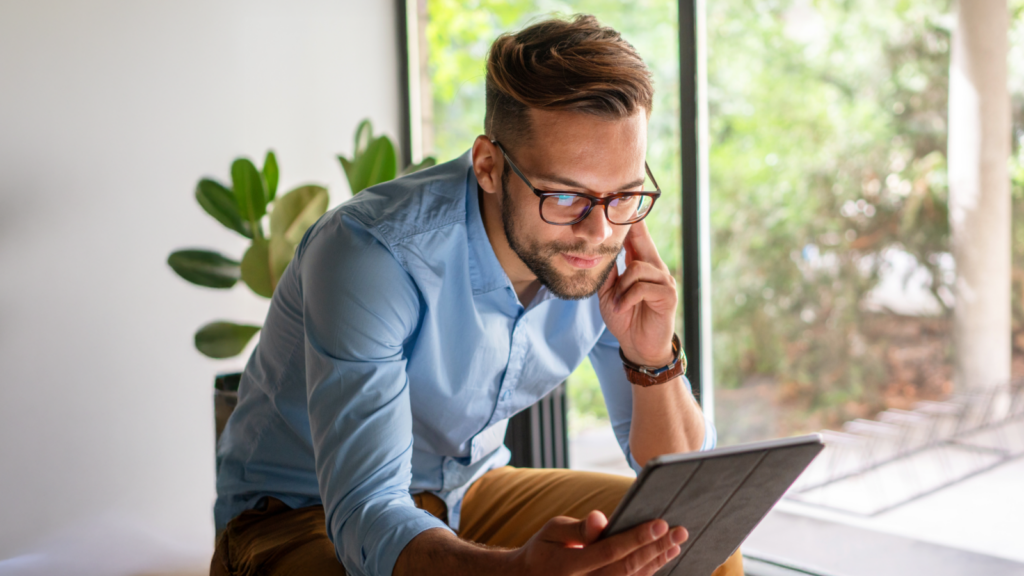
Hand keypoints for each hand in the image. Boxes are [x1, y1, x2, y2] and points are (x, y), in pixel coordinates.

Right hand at [510, 511, 686, 575]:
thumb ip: (578, 528)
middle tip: (680, 531)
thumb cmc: (543, 550)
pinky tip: (661, 559)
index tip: (661, 523)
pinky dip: (647, 573)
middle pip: (627, 569)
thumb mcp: (552, 531)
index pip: (610, 552)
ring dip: (656, 562)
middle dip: (656, 549)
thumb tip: (602, 518)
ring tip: (676, 544)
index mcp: (569, 566)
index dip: (637, 538)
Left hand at [598, 220, 676, 366]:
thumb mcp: (610, 293)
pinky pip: (641, 287)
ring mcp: (664, 281)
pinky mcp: (667, 295)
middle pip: (642, 241)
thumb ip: (608, 273)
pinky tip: (622, 307)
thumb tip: (598, 252)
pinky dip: (627, 298)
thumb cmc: (625, 317)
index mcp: (642, 265)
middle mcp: (656, 268)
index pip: (637, 237)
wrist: (639, 346)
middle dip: (633, 227)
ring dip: (621, 287)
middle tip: (624, 211)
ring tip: (616, 303)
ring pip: (637, 268)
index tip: (626, 199)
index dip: (632, 220)